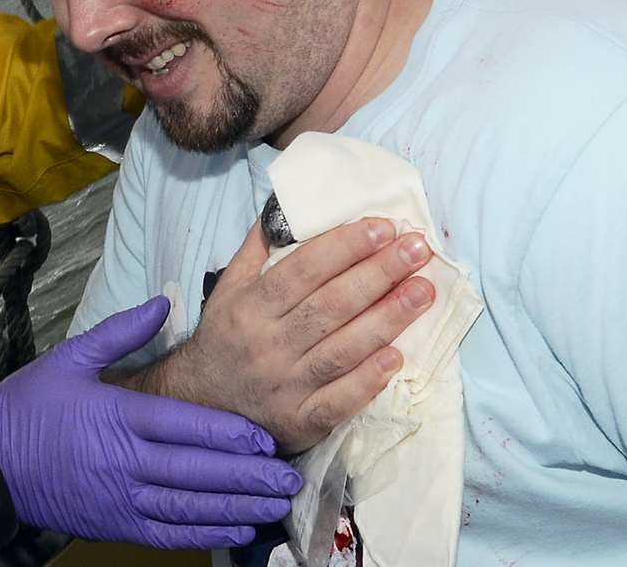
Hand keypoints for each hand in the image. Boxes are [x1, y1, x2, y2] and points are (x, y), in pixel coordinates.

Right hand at [0, 297, 299, 548]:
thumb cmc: (27, 408)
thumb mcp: (68, 357)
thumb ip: (120, 332)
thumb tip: (161, 303)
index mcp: (115, 414)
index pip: (183, 425)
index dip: (228, 434)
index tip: (264, 438)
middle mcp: (123, 459)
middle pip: (196, 469)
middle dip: (246, 477)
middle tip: (285, 478)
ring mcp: (119, 497)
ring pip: (189, 506)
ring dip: (235, 508)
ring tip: (272, 506)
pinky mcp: (114, 524)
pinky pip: (168, 534)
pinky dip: (204, 534)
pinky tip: (235, 530)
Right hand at [127, 219, 434, 453]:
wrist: (202, 403)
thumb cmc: (226, 336)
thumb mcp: (229, 287)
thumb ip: (258, 248)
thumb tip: (287, 206)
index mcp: (251, 307)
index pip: (303, 271)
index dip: (345, 248)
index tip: (384, 227)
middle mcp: (268, 344)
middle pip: (329, 306)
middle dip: (378, 274)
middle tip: (418, 250)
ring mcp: (285, 384)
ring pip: (341, 349)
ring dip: (387, 319)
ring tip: (424, 291)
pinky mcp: (301, 420)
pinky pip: (339, 401)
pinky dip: (368, 380)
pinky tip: (398, 357)